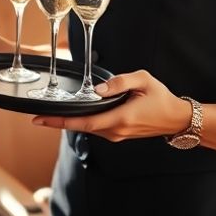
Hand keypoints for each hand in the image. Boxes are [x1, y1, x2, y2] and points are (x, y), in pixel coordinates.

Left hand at [31, 70, 192, 142]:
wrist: (177, 119)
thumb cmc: (162, 99)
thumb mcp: (143, 80)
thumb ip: (119, 82)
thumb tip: (97, 90)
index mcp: (120, 118)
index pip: (83, 122)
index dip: (59, 122)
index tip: (40, 120)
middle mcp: (116, 131)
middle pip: (81, 127)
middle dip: (59, 122)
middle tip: (38, 116)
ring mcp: (117, 135)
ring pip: (88, 128)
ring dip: (70, 122)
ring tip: (52, 114)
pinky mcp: (118, 135)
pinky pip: (96, 128)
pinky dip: (83, 122)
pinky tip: (75, 114)